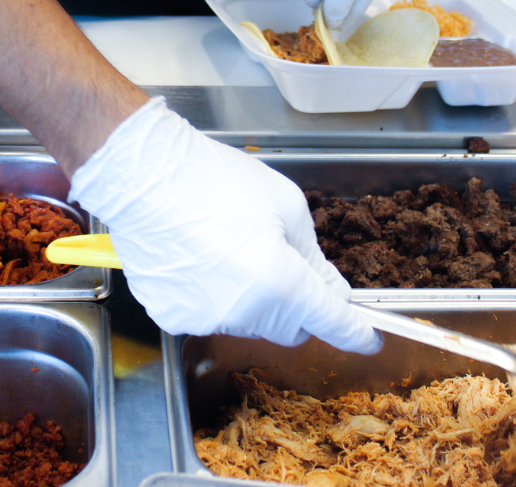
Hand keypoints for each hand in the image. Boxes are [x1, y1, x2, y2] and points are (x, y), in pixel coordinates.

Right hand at [68, 97, 381, 352]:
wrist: (146, 176)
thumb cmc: (217, 180)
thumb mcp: (286, 205)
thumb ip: (314, 258)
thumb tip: (330, 289)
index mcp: (280, 281)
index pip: (331, 321)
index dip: (355, 332)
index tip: (369, 338)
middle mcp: (244, 312)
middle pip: (290, 327)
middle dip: (299, 304)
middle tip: (285, 260)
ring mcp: (205, 318)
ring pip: (251, 322)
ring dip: (256, 299)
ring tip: (232, 249)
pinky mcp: (173, 317)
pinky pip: (213, 316)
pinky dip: (218, 297)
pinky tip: (202, 259)